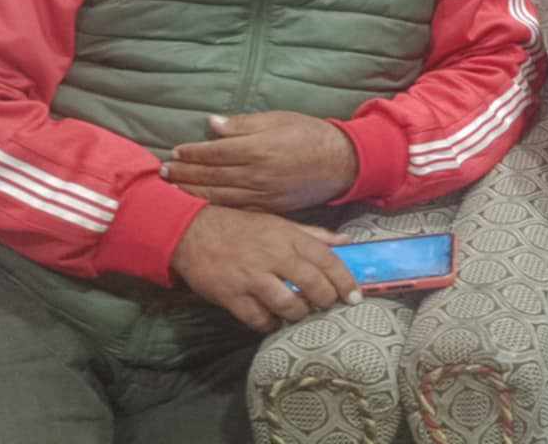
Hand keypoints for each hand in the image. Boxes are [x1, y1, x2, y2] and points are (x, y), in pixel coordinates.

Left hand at [163, 112, 358, 212]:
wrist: (341, 163)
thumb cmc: (310, 135)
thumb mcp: (279, 119)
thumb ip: (244, 124)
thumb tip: (212, 124)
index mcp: (257, 149)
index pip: (214, 152)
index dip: (192, 153)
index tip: (176, 152)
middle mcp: (256, 174)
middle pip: (211, 176)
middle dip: (184, 174)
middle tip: (163, 172)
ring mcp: (262, 194)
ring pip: (219, 195)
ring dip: (193, 192)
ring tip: (173, 189)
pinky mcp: (270, 208)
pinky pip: (237, 209)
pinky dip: (215, 207)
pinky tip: (201, 204)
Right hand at [170, 205, 360, 331]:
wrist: (192, 232)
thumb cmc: (241, 228)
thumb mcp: (279, 223)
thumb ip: (314, 234)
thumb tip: (346, 240)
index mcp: (288, 237)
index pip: (328, 260)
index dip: (345, 281)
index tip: (355, 296)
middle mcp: (274, 257)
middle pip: (313, 286)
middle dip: (326, 301)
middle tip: (327, 306)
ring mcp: (252, 278)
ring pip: (288, 305)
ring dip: (299, 314)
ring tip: (299, 313)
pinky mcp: (231, 296)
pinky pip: (259, 319)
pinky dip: (270, 324)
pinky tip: (273, 321)